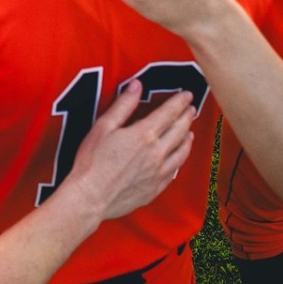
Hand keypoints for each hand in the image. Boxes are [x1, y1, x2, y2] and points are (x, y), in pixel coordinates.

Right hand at [56, 79, 194, 221]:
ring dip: (187, 139)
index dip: (179, 102)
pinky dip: (179, 161)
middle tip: (192, 108)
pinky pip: (173, 172)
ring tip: (190, 132)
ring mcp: (158, 173)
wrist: (90, 197)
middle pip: (179, 131)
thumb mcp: (103, 126)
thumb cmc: (92, 162)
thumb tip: (137, 85)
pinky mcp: (155, 189)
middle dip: (187, 117)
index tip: (187, 95)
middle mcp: (156, 153)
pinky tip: (178, 158)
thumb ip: (123, 105)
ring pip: (181, 152)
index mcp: (144, 135)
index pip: (169, 113)